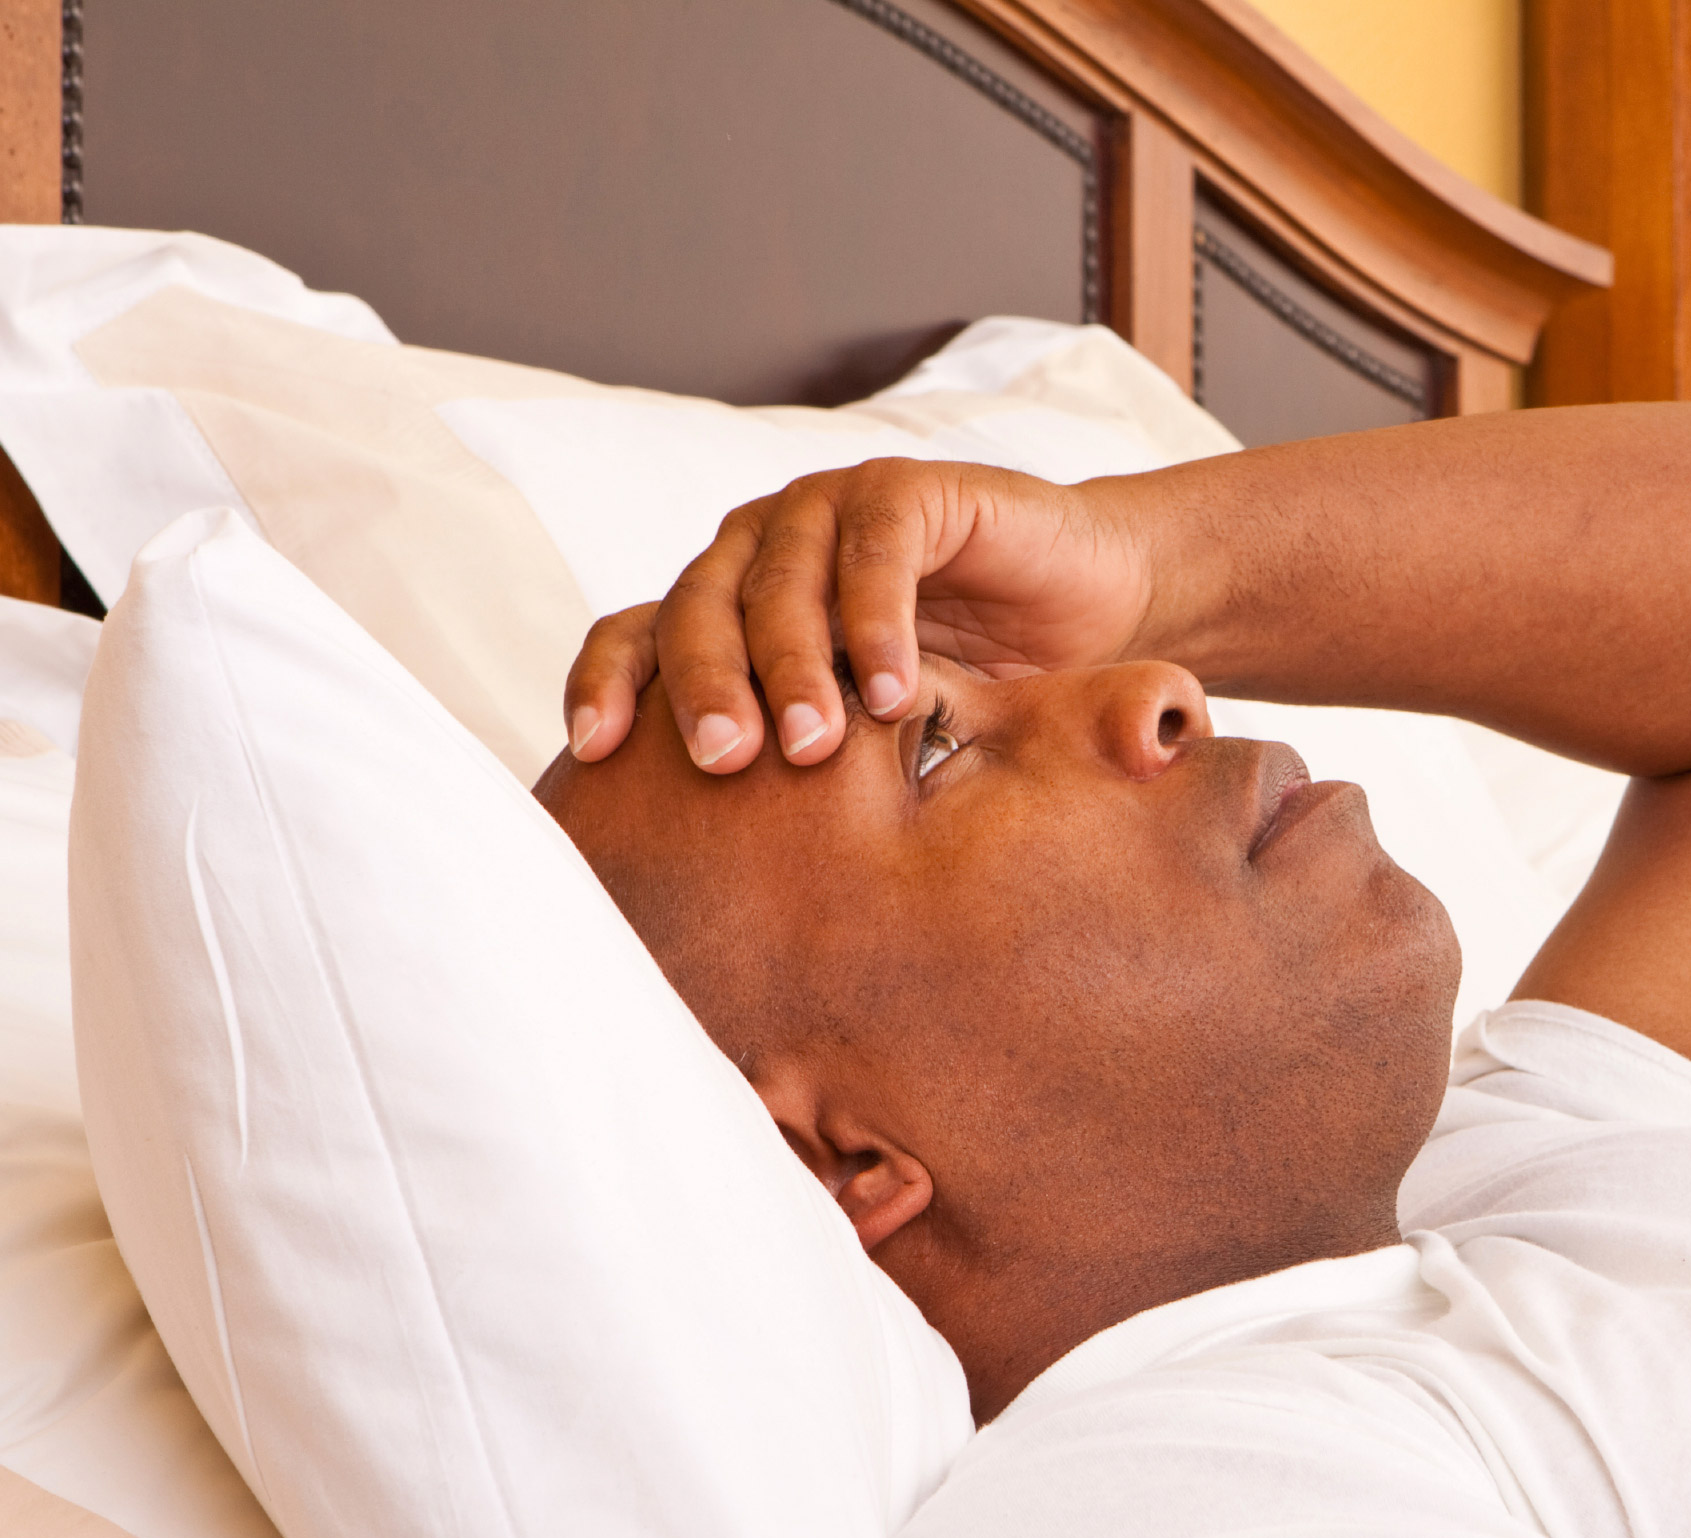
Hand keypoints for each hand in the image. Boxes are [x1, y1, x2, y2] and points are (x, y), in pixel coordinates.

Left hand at [562, 458, 1155, 770]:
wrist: (1095, 610)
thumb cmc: (972, 684)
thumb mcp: (866, 740)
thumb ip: (796, 769)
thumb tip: (714, 894)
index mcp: (728, 605)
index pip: (636, 634)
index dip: (608, 684)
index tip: (595, 754)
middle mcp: (764, 551)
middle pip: (698, 609)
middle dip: (705, 688)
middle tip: (724, 763)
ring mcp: (831, 512)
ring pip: (780, 580)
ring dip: (793, 665)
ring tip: (814, 746)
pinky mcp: (909, 491)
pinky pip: (875, 548)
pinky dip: (876, 621)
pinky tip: (890, 692)